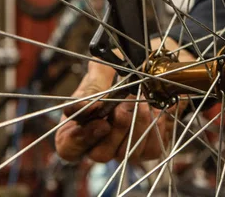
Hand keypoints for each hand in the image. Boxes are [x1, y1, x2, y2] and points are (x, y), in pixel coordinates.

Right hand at [55, 39, 190, 162]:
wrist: (154, 70)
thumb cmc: (123, 69)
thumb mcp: (105, 68)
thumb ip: (93, 84)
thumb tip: (86, 105)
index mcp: (80, 124)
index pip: (68, 147)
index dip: (79, 137)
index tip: (97, 114)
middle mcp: (100, 142)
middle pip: (99, 155)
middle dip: (115, 128)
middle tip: (123, 107)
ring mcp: (124, 149)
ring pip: (126, 153)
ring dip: (137, 124)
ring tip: (144, 102)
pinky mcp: (148, 149)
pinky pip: (151, 150)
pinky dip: (156, 127)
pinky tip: (157, 110)